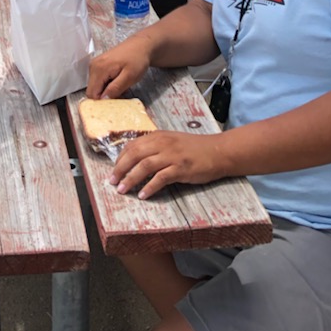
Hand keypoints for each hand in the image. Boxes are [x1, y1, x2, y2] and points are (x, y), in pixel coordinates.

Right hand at [85, 33, 153, 98]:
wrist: (140, 45)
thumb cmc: (137, 59)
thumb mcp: (129, 77)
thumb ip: (115, 88)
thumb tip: (103, 100)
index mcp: (99, 69)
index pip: (92, 94)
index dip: (102, 102)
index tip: (115, 102)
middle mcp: (93, 67)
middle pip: (92, 91)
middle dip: (105, 97)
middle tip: (121, 94)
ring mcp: (95, 65)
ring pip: (96, 87)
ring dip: (107, 91)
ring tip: (121, 86)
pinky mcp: (98, 66)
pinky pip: (98, 81)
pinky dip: (107, 85)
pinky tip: (118, 81)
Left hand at [111, 130, 225, 199]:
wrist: (218, 151)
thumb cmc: (194, 148)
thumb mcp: (171, 142)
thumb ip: (155, 147)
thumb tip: (135, 159)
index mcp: (158, 136)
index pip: (132, 145)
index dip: (120, 158)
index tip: (114, 170)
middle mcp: (163, 143)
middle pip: (135, 154)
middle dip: (120, 168)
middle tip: (112, 181)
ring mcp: (172, 155)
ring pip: (145, 166)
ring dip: (131, 178)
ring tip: (122, 190)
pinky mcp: (181, 168)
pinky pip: (161, 178)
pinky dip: (150, 187)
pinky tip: (143, 195)